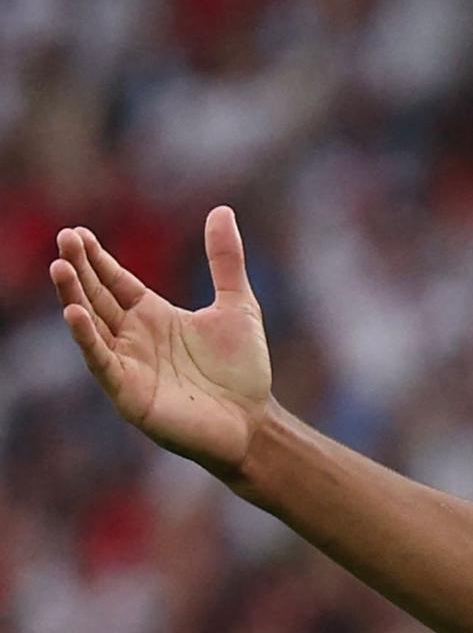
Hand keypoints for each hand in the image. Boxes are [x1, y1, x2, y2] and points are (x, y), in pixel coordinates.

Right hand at [52, 208, 273, 476]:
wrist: (254, 422)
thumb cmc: (243, 371)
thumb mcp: (238, 305)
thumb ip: (225, 260)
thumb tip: (221, 210)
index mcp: (154, 316)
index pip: (115, 281)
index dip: (97, 259)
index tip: (77, 233)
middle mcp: (134, 338)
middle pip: (98, 297)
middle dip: (79, 269)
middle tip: (64, 238)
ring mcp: (128, 364)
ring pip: (91, 325)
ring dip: (73, 297)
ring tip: (59, 267)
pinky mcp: (128, 392)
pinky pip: (101, 361)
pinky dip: (87, 338)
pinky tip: (74, 313)